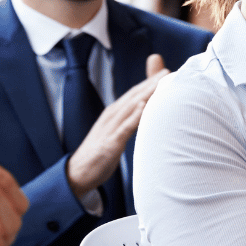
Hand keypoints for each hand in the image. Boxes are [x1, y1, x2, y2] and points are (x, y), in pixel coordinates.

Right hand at [66, 53, 168, 197]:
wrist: (77, 173)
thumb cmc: (99, 153)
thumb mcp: (115, 133)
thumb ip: (128, 122)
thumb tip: (142, 114)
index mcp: (113, 114)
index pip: (134, 94)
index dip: (150, 82)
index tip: (167, 72)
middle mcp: (111, 117)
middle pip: (134, 96)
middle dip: (151, 83)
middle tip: (169, 71)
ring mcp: (110, 129)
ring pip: (130, 108)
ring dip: (146, 94)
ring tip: (160, 83)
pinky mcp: (110, 144)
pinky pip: (124, 128)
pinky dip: (134, 117)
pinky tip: (144, 107)